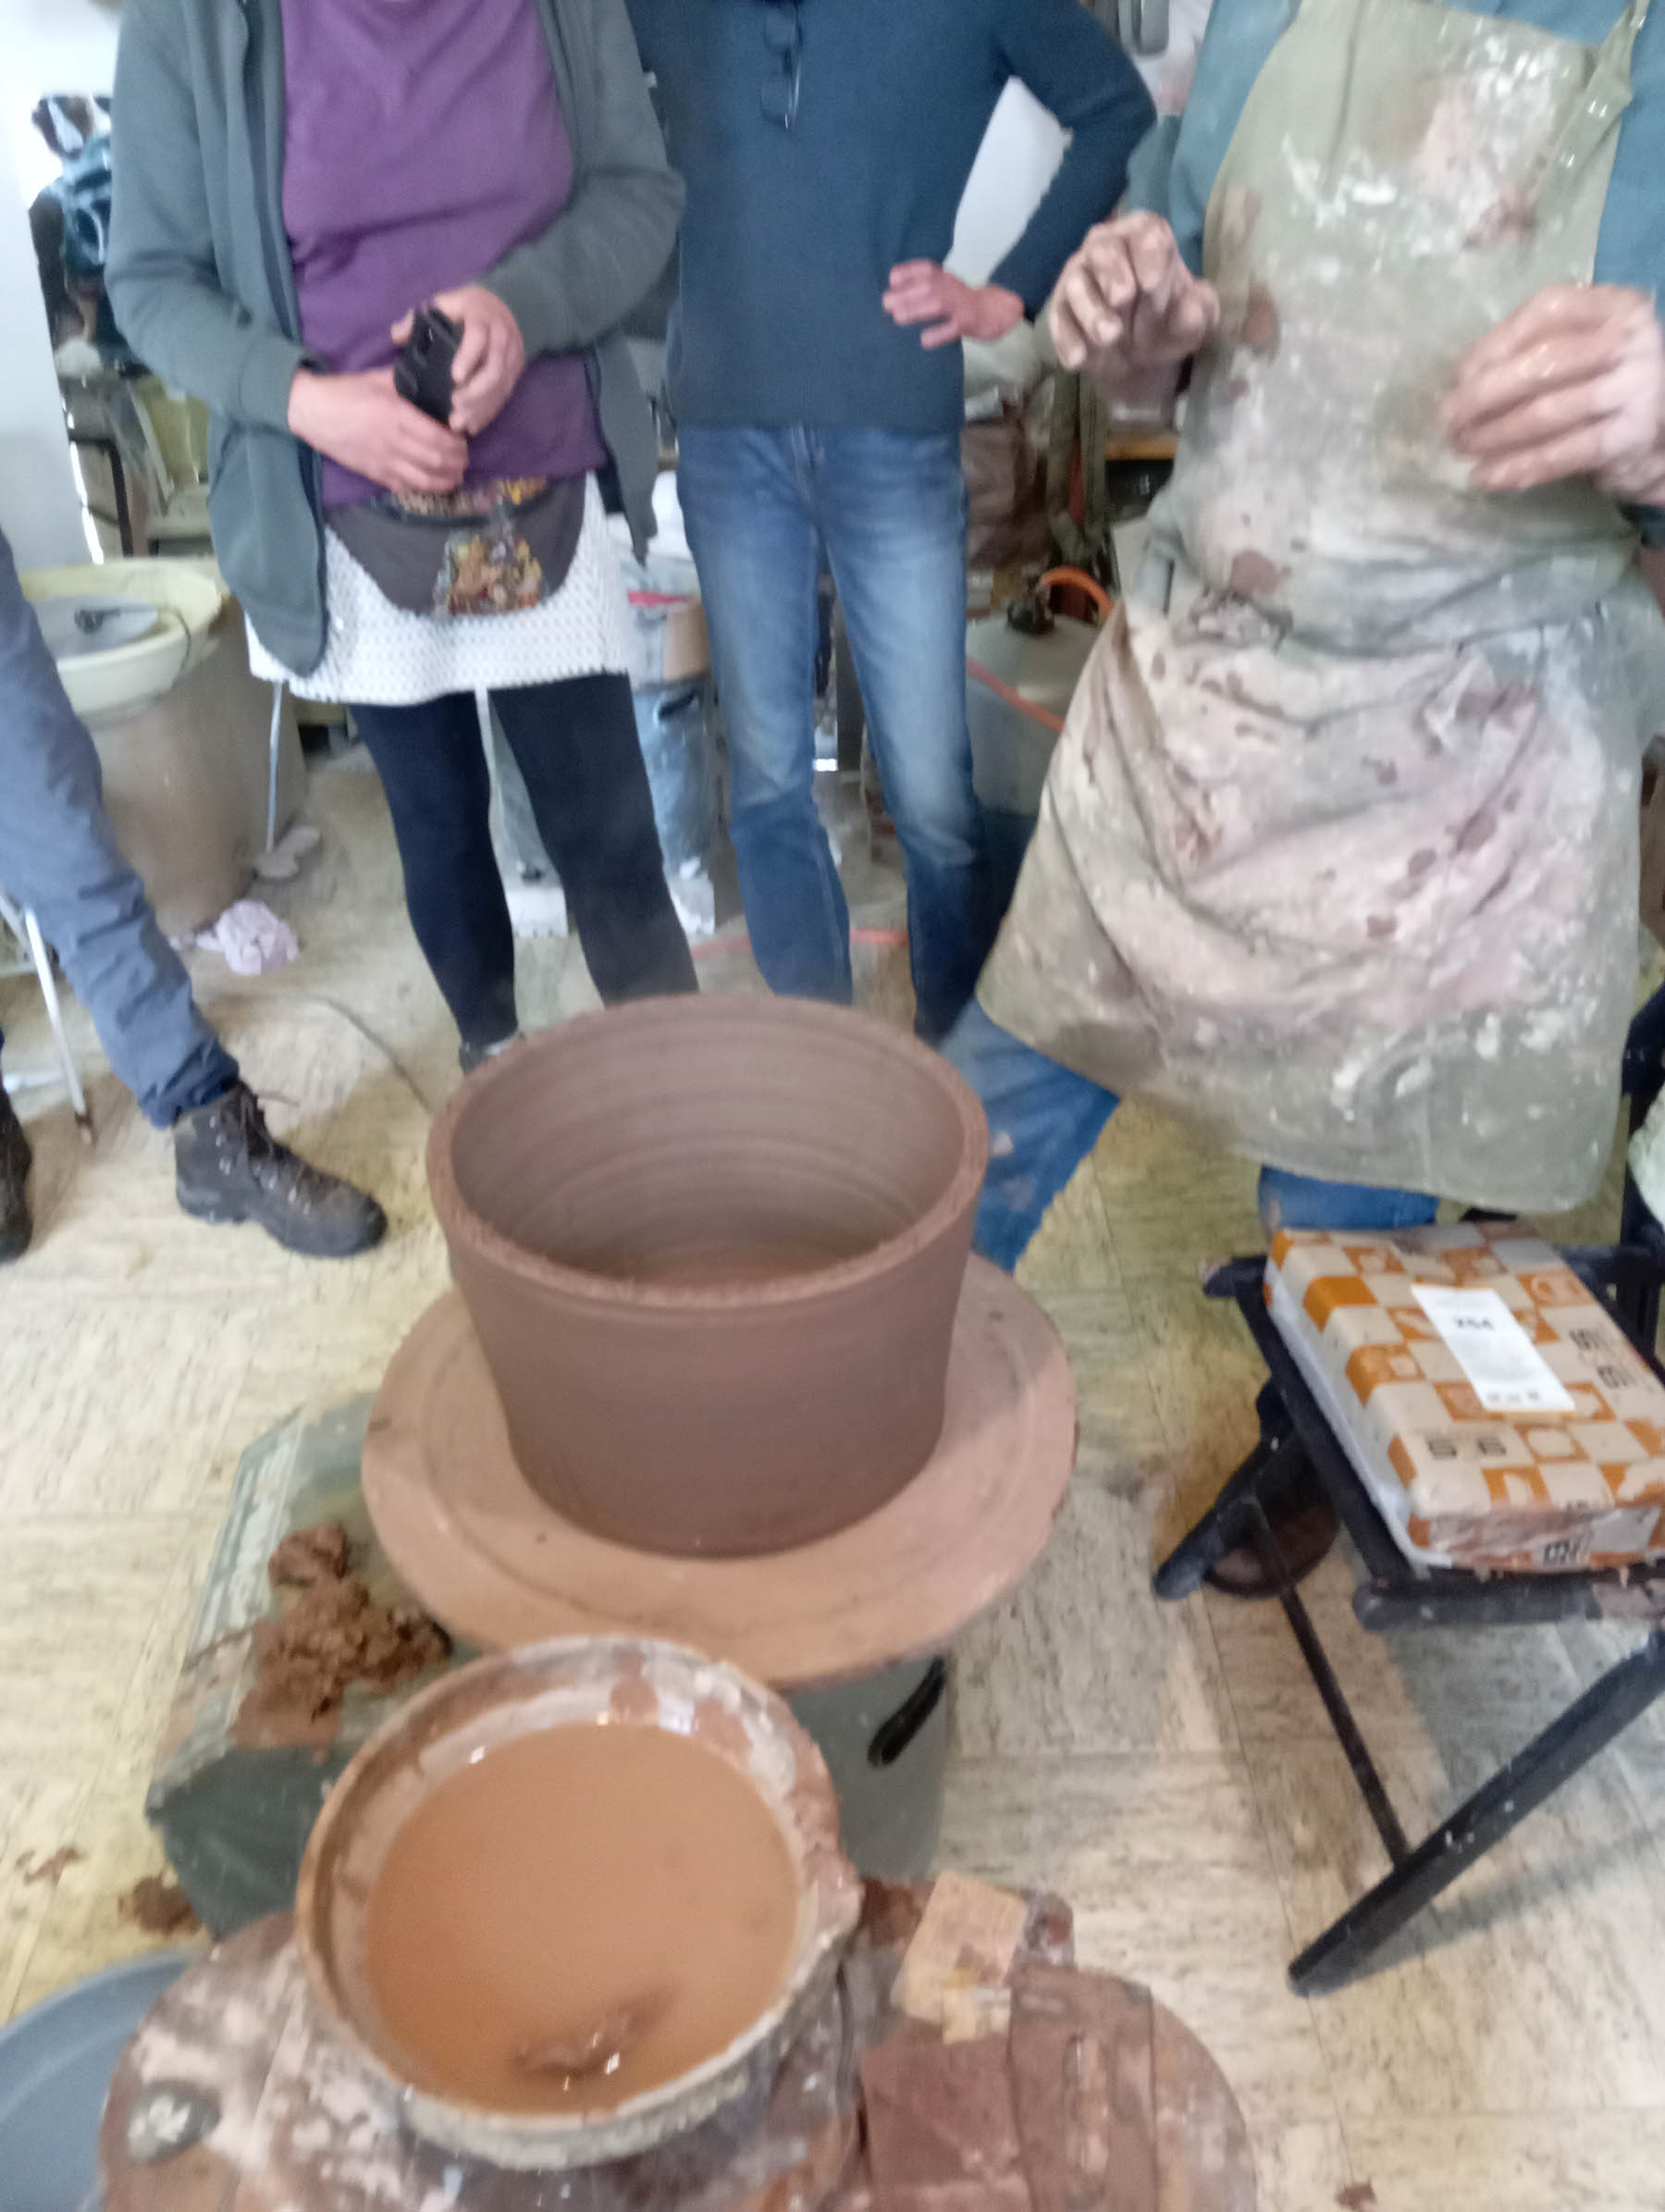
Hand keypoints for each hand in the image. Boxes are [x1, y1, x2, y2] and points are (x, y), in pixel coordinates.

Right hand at [286, 367, 467, 495]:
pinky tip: (433, 483)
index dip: (457, 443)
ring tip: (455, 475)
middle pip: (437, 462)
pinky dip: (424, 488)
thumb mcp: (379, 380)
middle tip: (464, 458)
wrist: (312, 411)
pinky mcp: (374, 474)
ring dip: (446, 481)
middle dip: (457, 463)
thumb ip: (407, 383)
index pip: (439, 437)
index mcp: (397, 416)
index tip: (463, 439)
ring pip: (425, 481)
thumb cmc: (345, 392)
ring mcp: (384, 462)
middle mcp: (393, 442)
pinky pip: (405, 488)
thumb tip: (433, 383)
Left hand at [394, 284, 525, 436]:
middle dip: (474, 392)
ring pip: (500, 387)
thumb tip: (396, 335)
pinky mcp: (515, 373)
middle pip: (493, 369)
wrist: (509, 307)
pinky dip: (488, 413)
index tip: (454, 378)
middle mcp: (501, 338)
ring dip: (480, 407)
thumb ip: (419, 318)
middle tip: (454, 407)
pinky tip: (472, 426)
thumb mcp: (444, 303)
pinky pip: (503, 396)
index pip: (478, 337)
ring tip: (458, 423)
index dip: (468, 358)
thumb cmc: (468, 307)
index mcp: (482, 317)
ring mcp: (511, 357)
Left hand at [882, 263, 1024, 350]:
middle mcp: (951, 287)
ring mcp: (960, 305)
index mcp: (944, 276)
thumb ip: (919, 287)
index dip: (908, 273)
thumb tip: (888, 297)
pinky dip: (939, 334)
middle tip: (886, 303)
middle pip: (927, 286)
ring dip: (916, 309)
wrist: (999, 310)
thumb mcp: (943, 285)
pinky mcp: (968, 324)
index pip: (925, 269)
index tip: (892, 280)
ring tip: (897, 317)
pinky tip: (924, 341)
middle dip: (905, 293)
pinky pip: (953, 328)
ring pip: (938, 304)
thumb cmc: (961, 300)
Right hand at [1048, 213, 1217, 378]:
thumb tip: (1191, 307)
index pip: (1145, 231)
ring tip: (1110, 336)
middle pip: (1104, 248)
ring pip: (1076, 282)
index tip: (1152, 283)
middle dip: (1113, 272)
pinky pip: (1058, 319)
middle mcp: (1107, 248)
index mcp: (1145, 238)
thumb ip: (1198, 308)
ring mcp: (1079, 277)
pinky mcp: (1060, 311)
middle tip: (1124, 298)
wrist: (1142, 357)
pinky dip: (1067, 338)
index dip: (1148, 253)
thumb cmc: (1169, 321)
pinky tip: (1079, 359)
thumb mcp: (1195, 317)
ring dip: (1091, 309)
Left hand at [1444, 285, 1664, 502]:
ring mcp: (1636, 387)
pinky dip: (1518, 467)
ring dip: (1494, 434)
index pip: (1546, 312)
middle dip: (1484, 395)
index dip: (1495, 343)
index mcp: (1614, 306)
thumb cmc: (1607, 385)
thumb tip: (1461, 376)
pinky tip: (1485, 477)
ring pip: (1548, 411)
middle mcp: (1630, 340)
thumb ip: (1536, 349)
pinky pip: (1563, 453)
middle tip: (1448, 421)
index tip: (1458, 375)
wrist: (1664, 431)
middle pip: (1542, 363)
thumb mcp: (1582, 350)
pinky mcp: (1631, 436)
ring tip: (1461, 448)